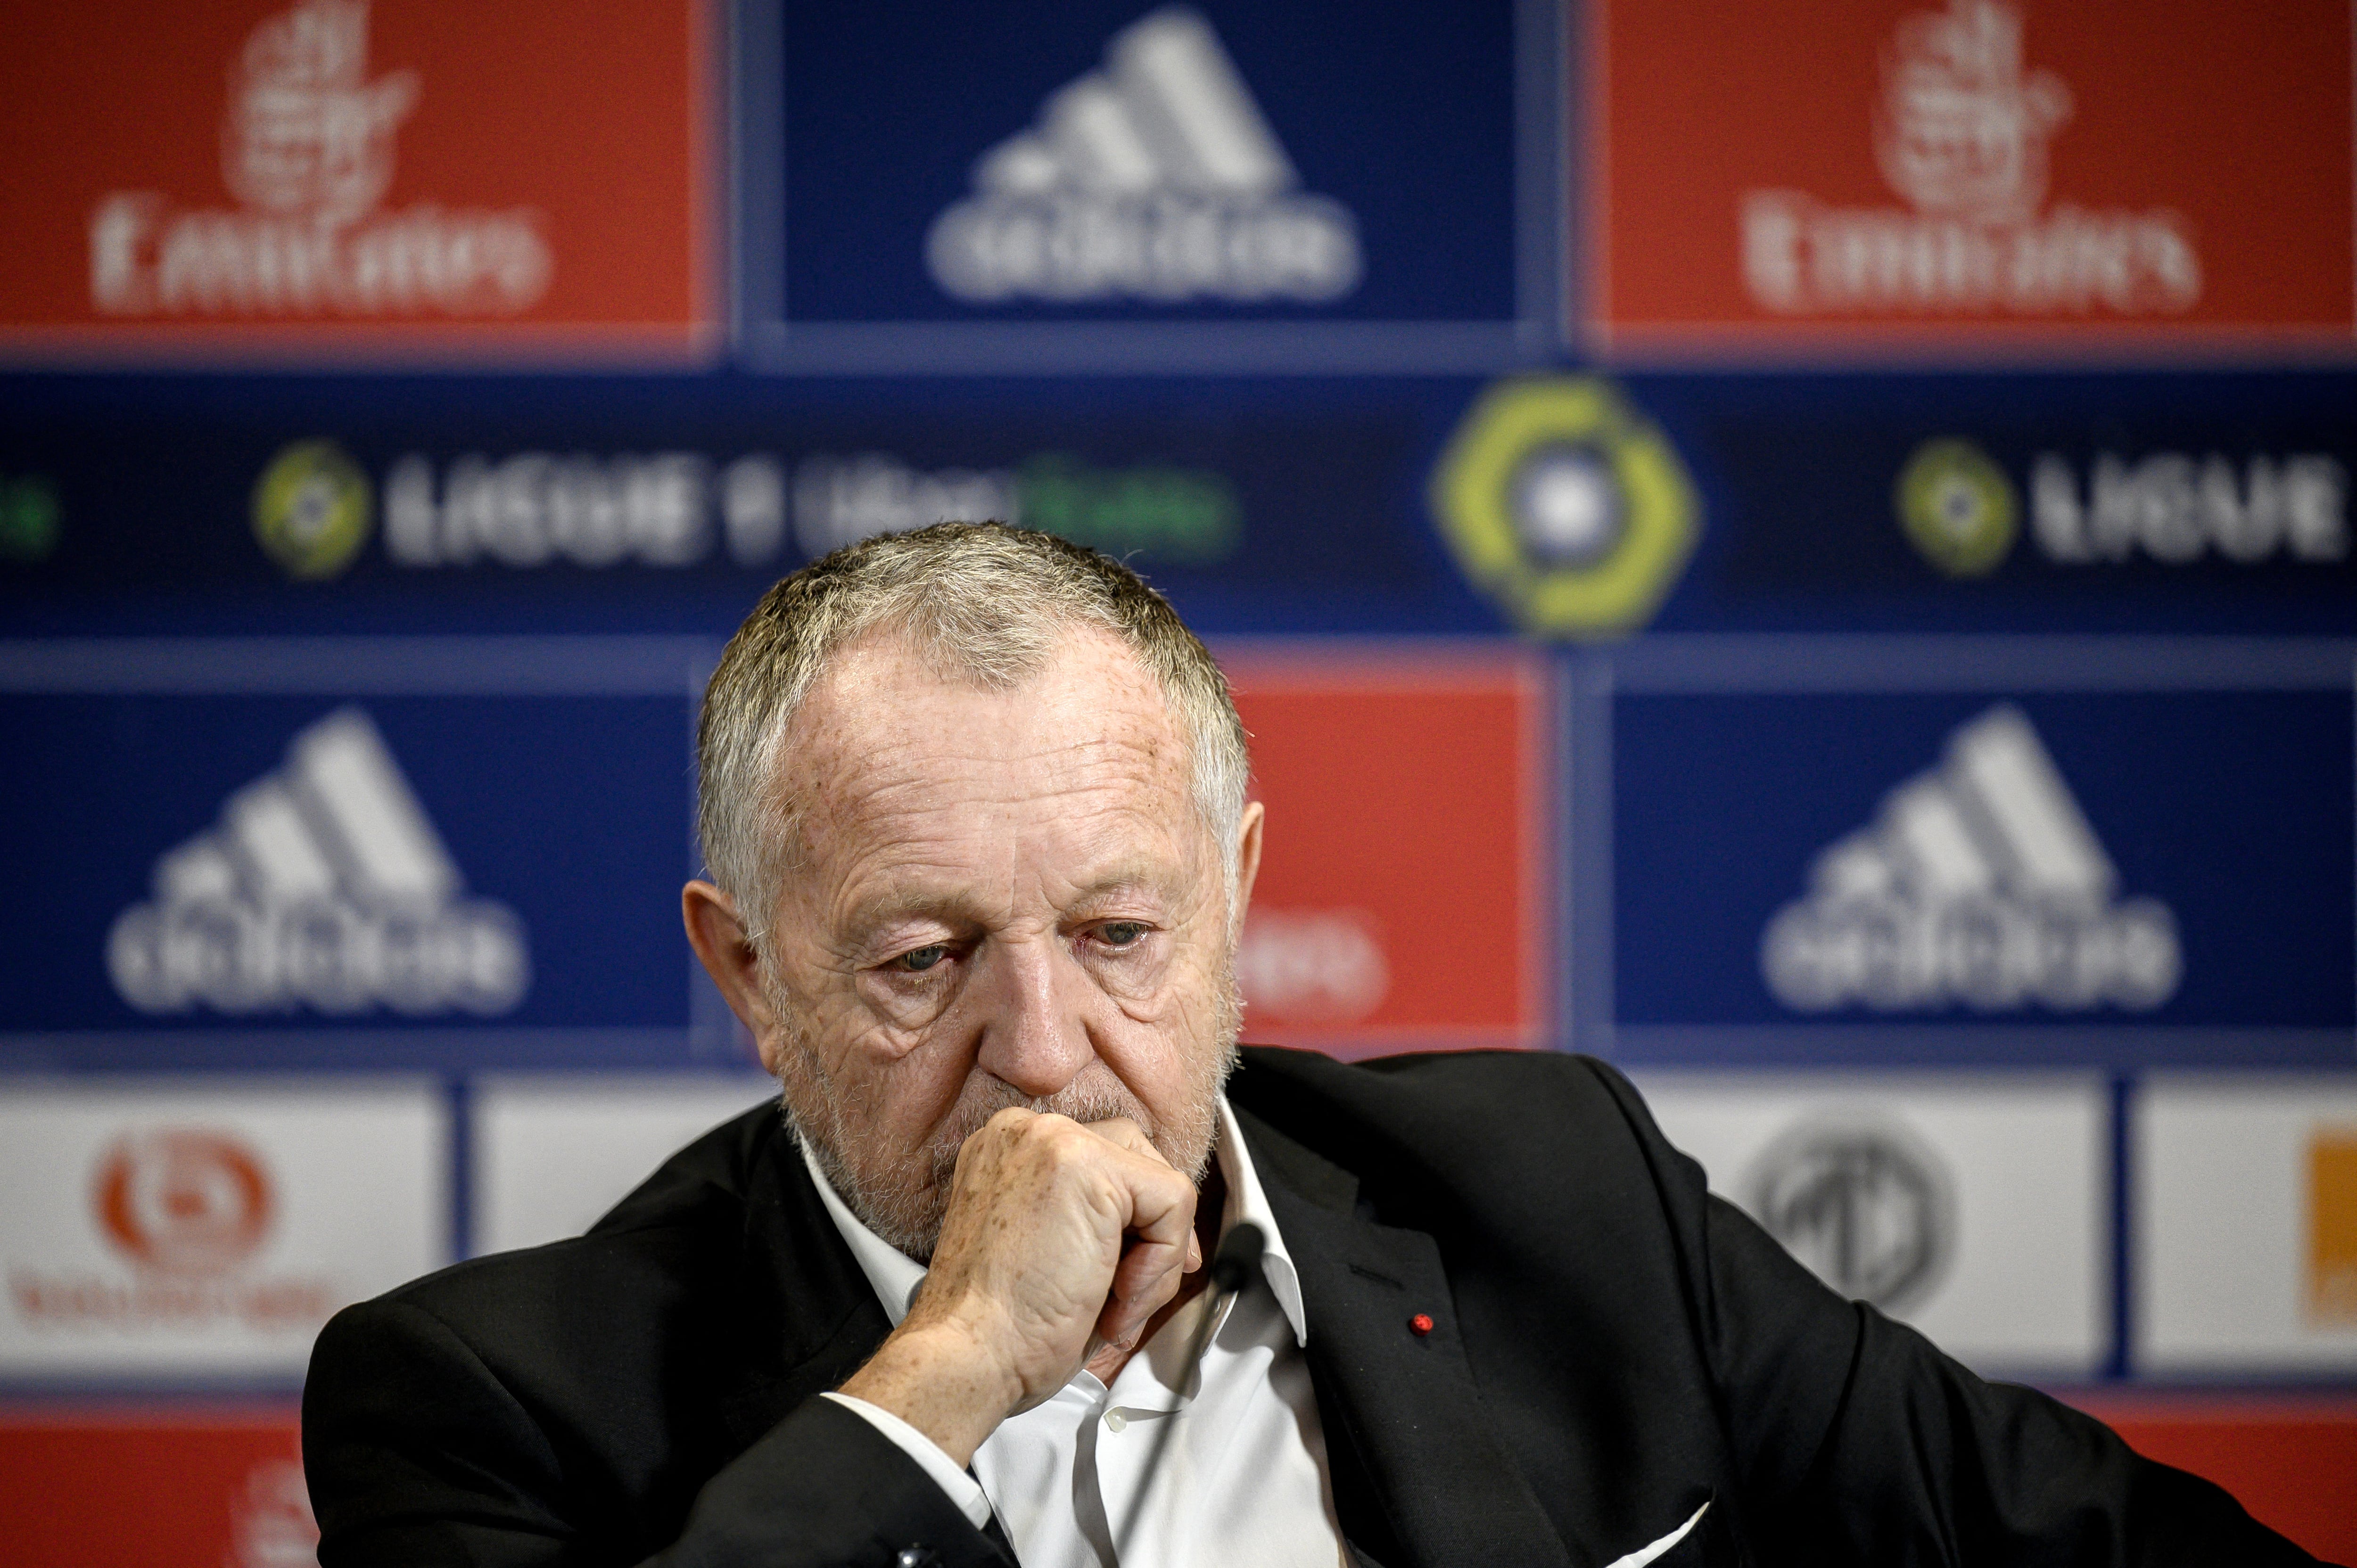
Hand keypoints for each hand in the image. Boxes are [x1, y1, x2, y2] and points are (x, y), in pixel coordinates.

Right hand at [836, 1109, 1201, 1466]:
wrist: (967, 1354)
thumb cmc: (1001, 1326)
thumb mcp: (1047, 1249)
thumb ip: (1094, 1217)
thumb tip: (1163, 1223)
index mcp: (1009, 1147)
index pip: (1105, 1155)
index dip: (1136, 1217)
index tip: (1136, 1272)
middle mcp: (1027, 1130)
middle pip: (1136, 1154)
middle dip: (1157, 1229)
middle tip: (1138, 1293)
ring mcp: (1056, 1141)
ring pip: (1161, 1183)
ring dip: (1158, 1260)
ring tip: (1116, 1310)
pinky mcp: (1088, 1166)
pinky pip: (1173, 1202)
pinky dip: (1163, 1265)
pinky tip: (1119, 1302)